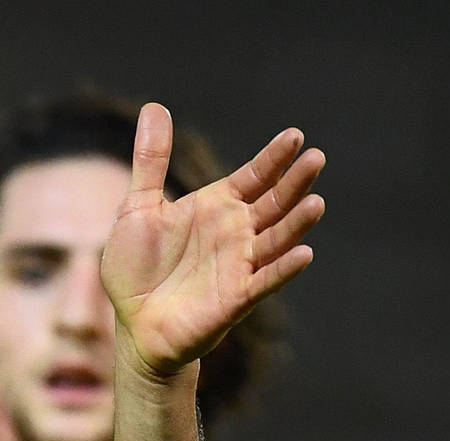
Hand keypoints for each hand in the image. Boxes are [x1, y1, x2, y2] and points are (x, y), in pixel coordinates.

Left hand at [103, 103, 324, 376]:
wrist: (133, 322)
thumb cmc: (137, 268)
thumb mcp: (138, 209)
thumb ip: (151, 162)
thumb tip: (154, 108)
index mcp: (217, 207)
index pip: (255, 176)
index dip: (274, 158)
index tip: (294, 136)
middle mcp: (236, 232)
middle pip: (275, 202)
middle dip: (295, 182)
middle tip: (315, 159)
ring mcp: (240, 264)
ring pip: (277, 239)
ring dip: (297, 223)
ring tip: (316, 202)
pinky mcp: (236, 297)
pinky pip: (265, 281)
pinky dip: (283, 269)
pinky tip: (303, 254)